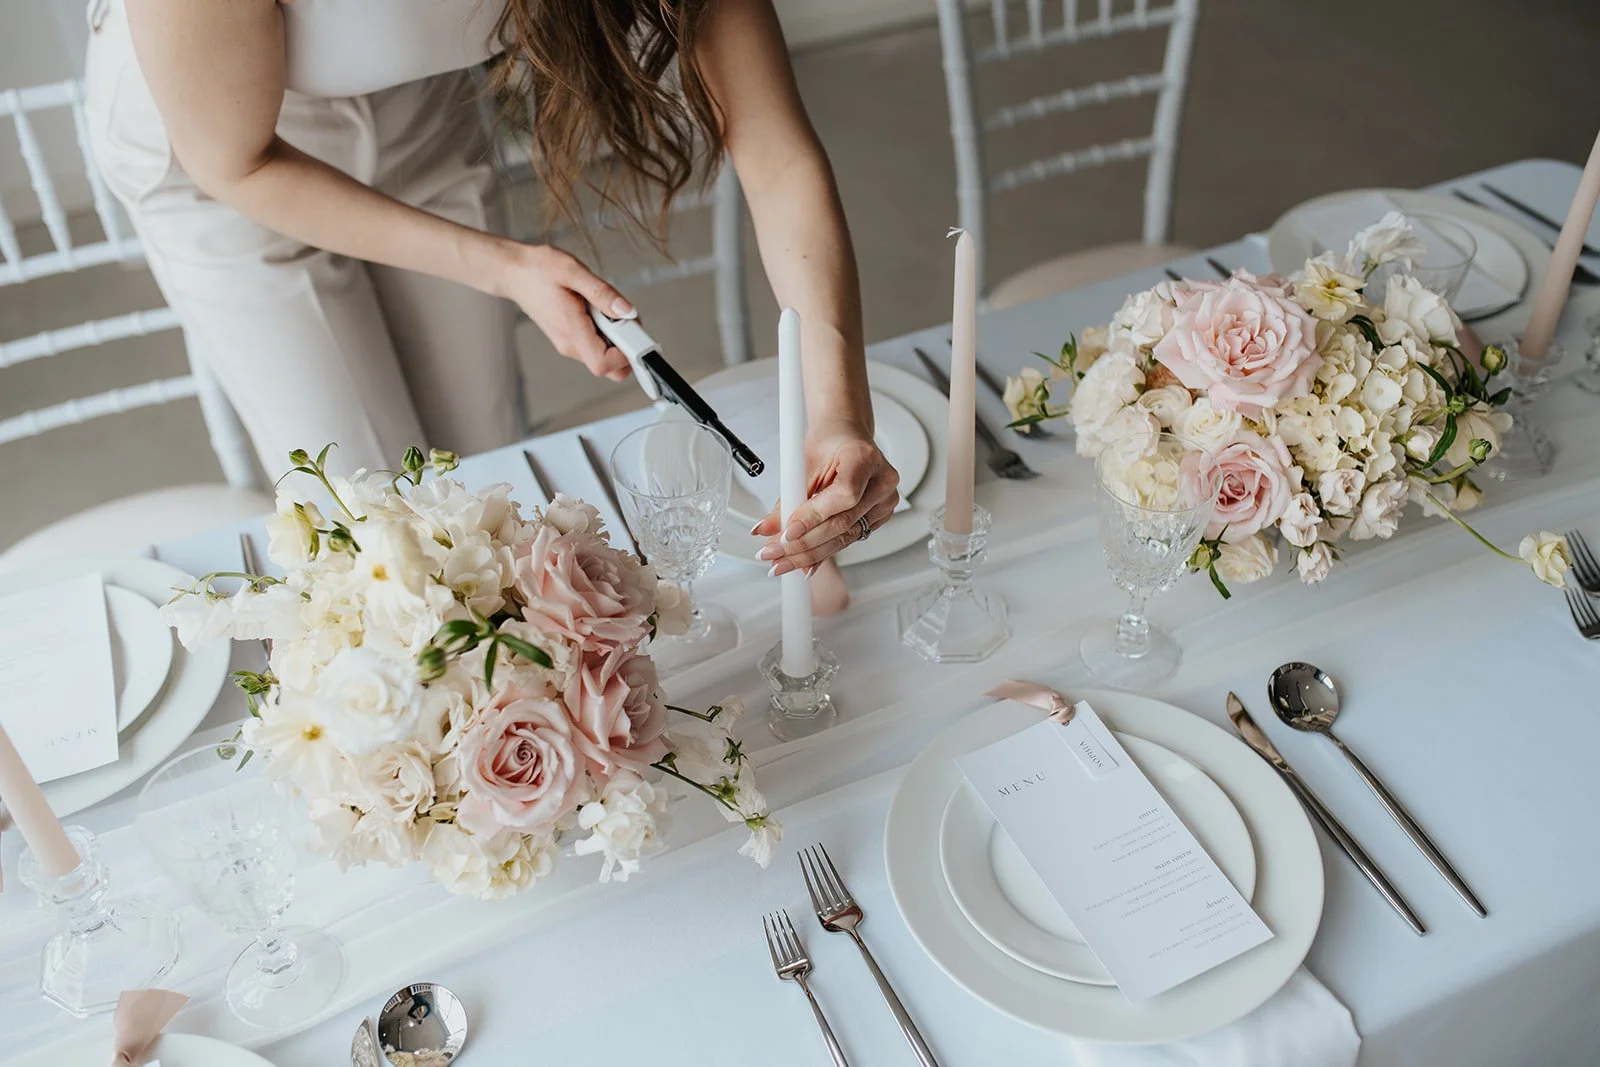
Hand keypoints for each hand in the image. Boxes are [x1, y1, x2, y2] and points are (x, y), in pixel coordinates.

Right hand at [494, 242, 635, 381]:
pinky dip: (606, 332)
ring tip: (606, 307)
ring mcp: (569, 344)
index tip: (632, 332)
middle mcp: (569, 344)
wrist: (513, 272)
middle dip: (626, 347)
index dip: (624, 354)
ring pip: (604, 356)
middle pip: (609, 366)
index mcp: (570, 330)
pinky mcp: (570, 339)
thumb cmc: (537, 269)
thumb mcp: (572, 271)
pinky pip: (596, 345)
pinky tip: (598, 310)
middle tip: (624, 318)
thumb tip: (627, 311)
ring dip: (616, 337)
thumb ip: (602, 293)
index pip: (603, 364)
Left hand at [753, 418, 899, 573]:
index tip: (787, 533)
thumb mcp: (802, 464)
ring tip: (782, 561)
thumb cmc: (829, 443)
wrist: (846, 437)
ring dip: (810, 554)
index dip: (814, 517)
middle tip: (774, 553)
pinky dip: (823, 550)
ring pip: (845, 537)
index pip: (843, 496)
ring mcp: (885, 501)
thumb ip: (787, 499)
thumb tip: (766, 529)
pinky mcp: (880, 516)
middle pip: (843, 523)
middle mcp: (882, 481)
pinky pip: (849, 539)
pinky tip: (803, 561)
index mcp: (864, 458)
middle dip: (803, 544)